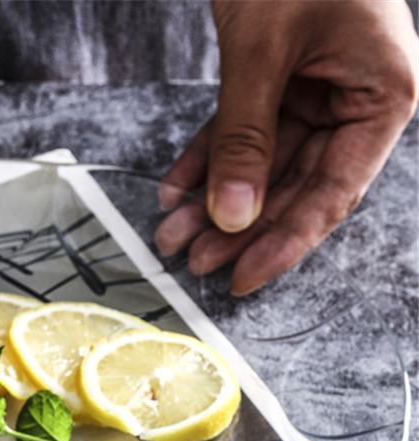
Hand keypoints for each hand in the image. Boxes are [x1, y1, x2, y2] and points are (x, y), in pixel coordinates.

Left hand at [155, 0, 418, 294]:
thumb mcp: (265, 48)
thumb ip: (246, 136)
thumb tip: (231, 215)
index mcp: (382, 95)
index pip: (333, 194)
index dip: (285, 243)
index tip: (241, 278)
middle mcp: (354, 100)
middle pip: (294, 187)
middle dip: (238, 226)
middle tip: (194, 260)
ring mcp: (317, 90)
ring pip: (263, 166)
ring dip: (214, 200)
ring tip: (173, 234)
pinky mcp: (278, 79)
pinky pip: (240, 132)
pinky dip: (205, 158)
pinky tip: (175, 189)